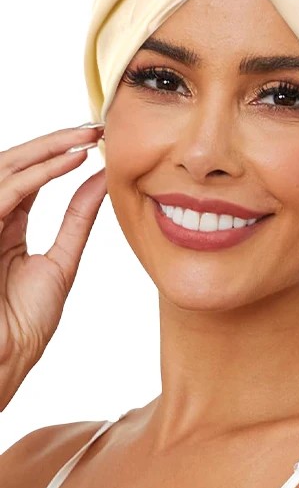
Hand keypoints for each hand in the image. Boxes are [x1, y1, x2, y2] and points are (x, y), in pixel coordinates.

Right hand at [0, 124, 106, 410]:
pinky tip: (69, 160)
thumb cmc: (24, 323)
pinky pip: (8, 192)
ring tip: (85, 135)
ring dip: (48, 148)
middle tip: (92, 127)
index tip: (93, 142)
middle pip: (13, 166)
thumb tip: (100, 182)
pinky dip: (39, 173)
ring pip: (7, 169)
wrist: (3, 360)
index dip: (56, 156)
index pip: (26, 179)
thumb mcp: (61, 262)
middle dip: (52, 143)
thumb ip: (77, 220)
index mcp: (4, 228)